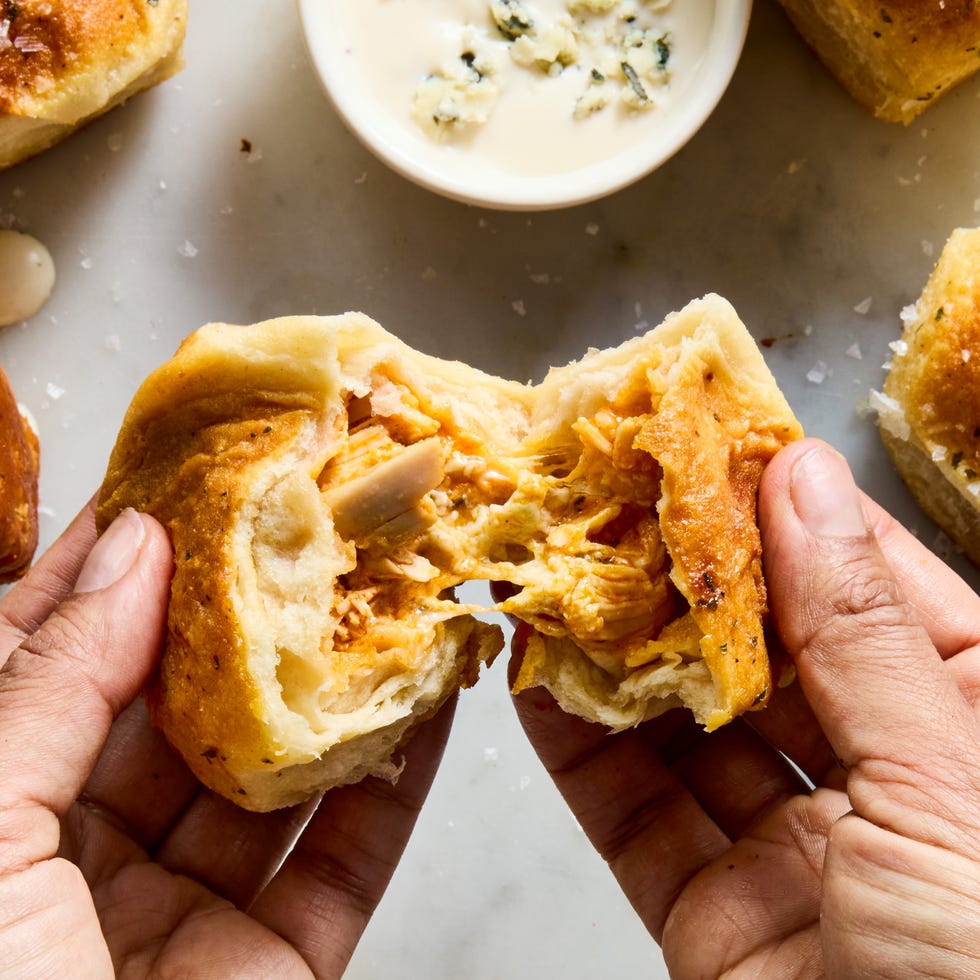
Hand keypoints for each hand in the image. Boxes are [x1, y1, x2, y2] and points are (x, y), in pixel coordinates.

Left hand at [0, 502, 453, 978]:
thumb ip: (56, 684)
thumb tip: (136, 546)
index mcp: (3, 811)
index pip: (61, 656)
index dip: (113, 564)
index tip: (173, 483)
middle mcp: (95, 856)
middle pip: (186, 707)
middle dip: (246, 612)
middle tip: (302, 521)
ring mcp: (193, 910)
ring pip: (280, 773)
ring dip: (335, 686)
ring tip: (385, 592)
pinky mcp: (280, 966)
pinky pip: (351, 857)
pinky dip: (398, 777)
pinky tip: (429, 701)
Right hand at [511, 437, 979, 977]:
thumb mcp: (952, 797)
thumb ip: (861, 638)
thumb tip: (801, 484)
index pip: (882, 594)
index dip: (802, 516)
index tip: (719, 447)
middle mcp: (894, 792)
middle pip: (774, 657)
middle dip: (691, 582)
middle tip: (613, 505)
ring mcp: (802, 862)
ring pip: (694, 732)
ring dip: (623, 660)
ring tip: (556, 578)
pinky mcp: (719, 923)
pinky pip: (640, 817)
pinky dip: (583, 752)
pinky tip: (535, 684)